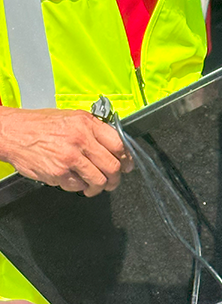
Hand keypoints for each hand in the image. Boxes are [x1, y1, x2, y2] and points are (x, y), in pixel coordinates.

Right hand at [0, 106, 132, 196]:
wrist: (12, 132)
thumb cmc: (40, 124)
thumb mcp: (71, 117)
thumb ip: (93, 129)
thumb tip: (115, 146)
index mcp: (86, 124)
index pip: (119, 145)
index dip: (126, 159)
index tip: (127, 166)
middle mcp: (81, 139)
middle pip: (113, 166)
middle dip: (116, 178)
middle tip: (113, 181)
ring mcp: (70, 158)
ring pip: (99, 180)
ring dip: (100, 187)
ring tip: (95, 186)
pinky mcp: (58, 173)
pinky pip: (78, 186)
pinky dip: (79, 187)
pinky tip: (75, 181)